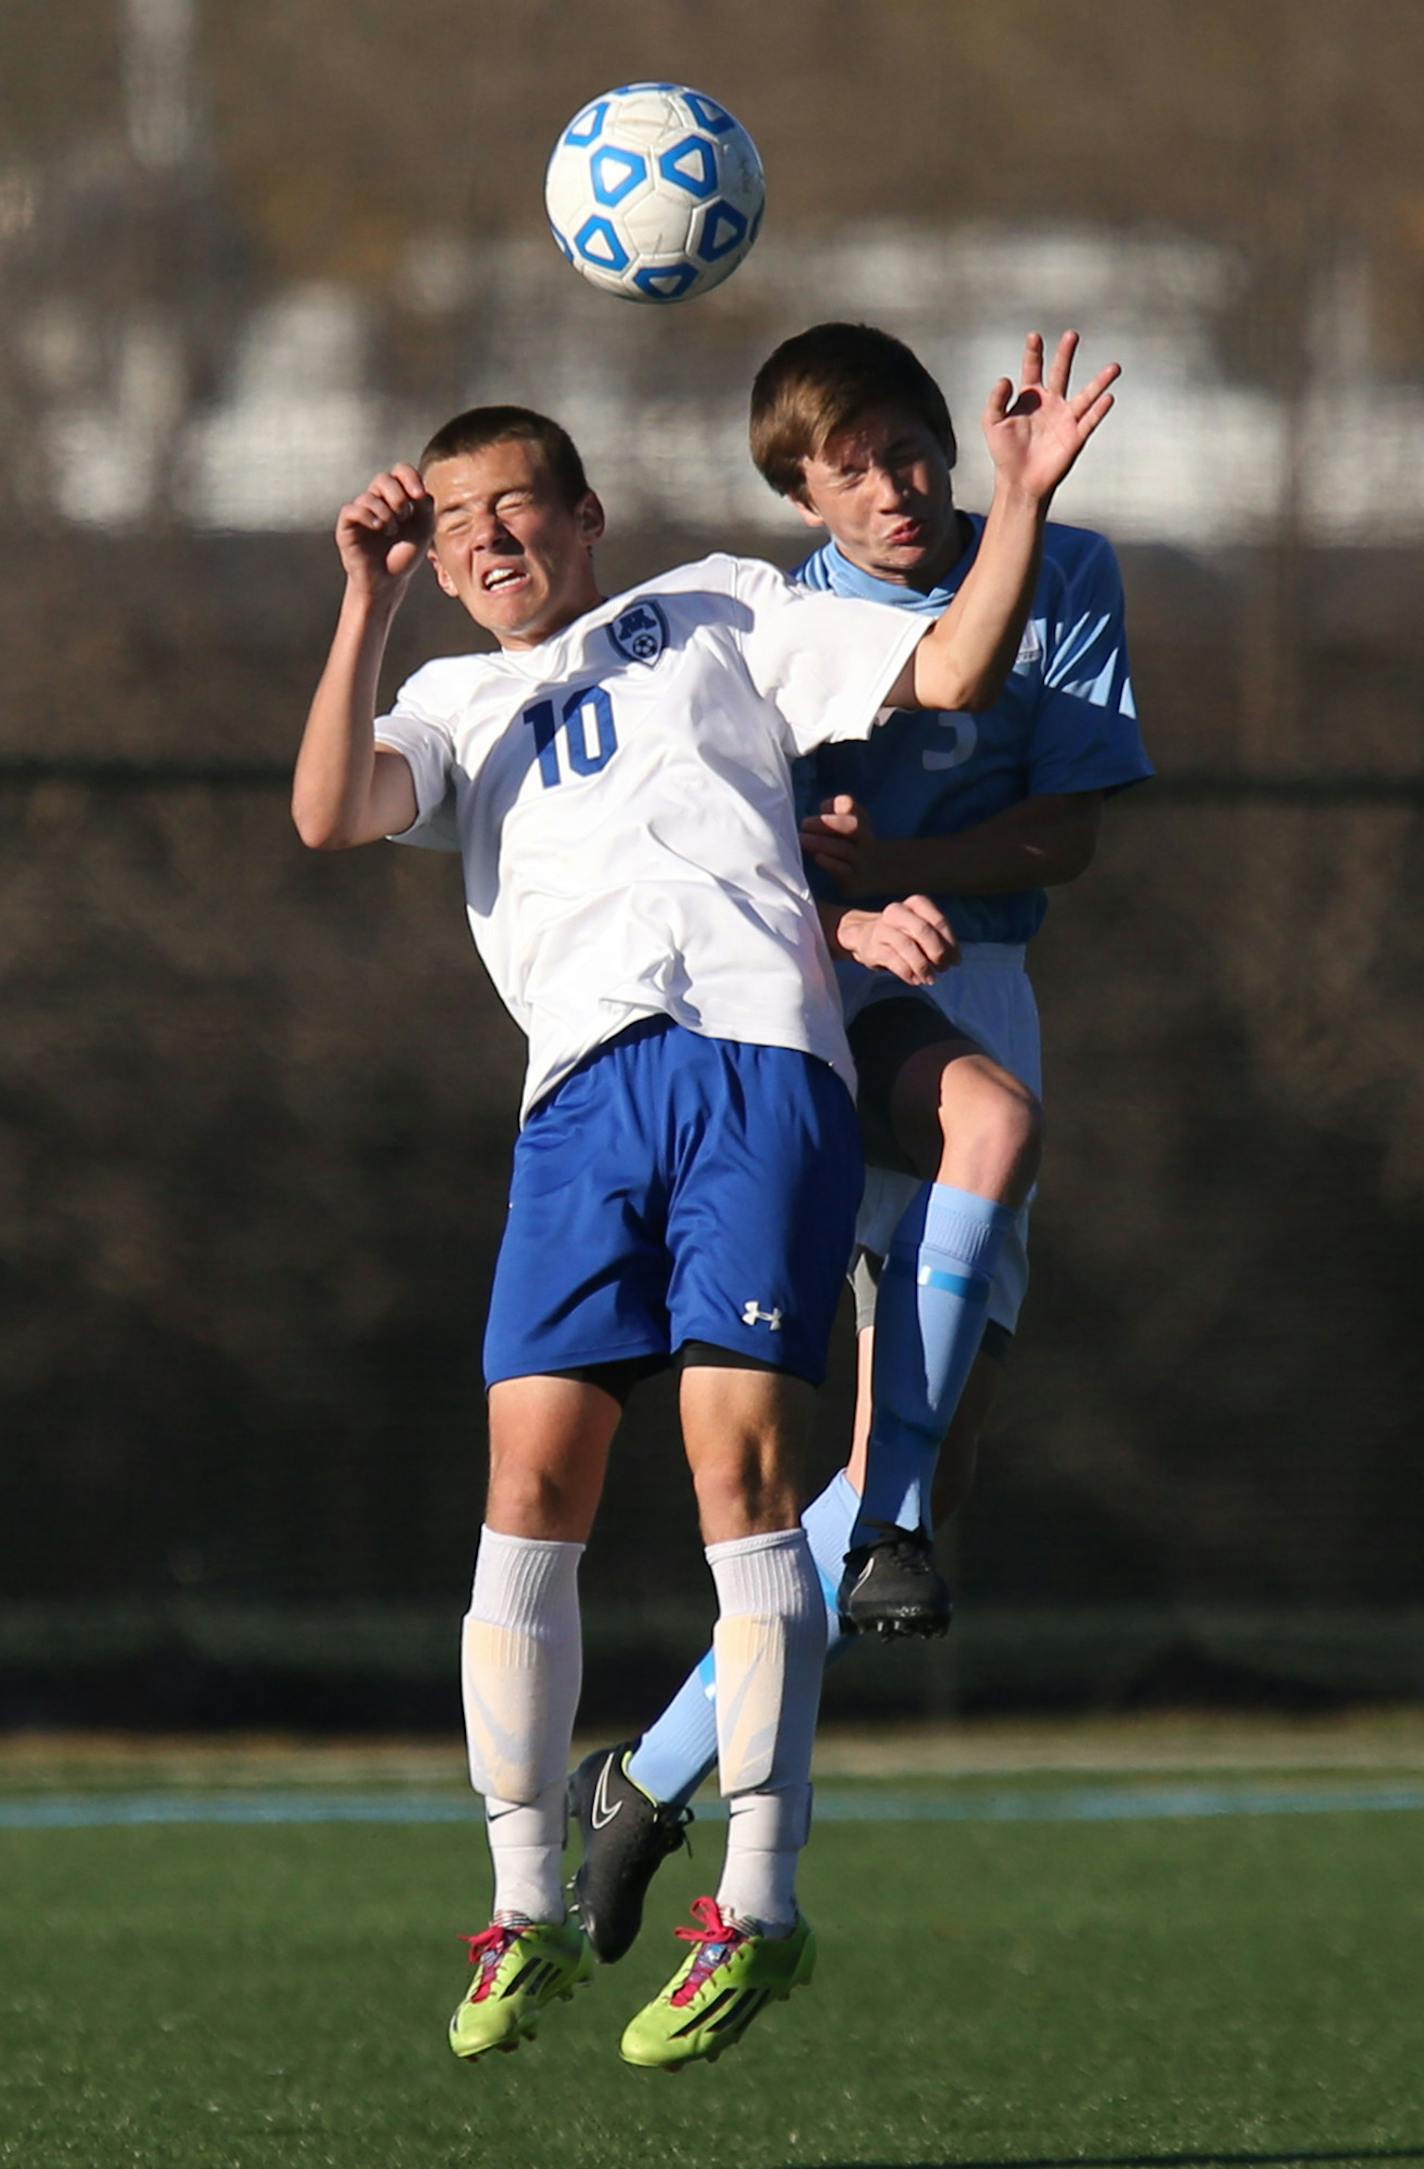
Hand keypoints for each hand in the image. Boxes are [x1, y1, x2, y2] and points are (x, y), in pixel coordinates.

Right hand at [336, 463, 434, 598]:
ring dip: (386, 514)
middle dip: (398, 496)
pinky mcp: (347, 525)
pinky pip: (353, 509)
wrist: (388, 581)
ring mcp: (361, 511)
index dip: (409, 477)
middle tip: (405, 517)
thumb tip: (420, 489)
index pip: (399, 471)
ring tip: (391, 532)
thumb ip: (426, 506)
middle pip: (383, 479)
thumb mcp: (423, 529)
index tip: (419, 496)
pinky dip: (368, 516)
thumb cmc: (405, 555)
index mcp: (396, 497)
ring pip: (369, 496)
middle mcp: (376, 500)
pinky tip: (378, 528)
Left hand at [800, 794, 889, 899]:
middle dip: (829, 823)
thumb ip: (834, 815)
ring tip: (802, 839)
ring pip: (844, 849)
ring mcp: (860, 861)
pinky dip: (831, 863)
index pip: (852, 807)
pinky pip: (844, 871)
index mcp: (861, 822)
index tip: (822, 807)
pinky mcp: (854, 881)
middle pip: (853, 826)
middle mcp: (864, 840)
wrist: (876, 874)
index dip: (838, 805)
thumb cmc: (850, 845)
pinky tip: (818, 858)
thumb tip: (824, 807)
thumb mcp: (845, 828)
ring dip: (821, 842)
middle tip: (805, 824)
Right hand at [835, 896, 957, 985]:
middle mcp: (897, 911)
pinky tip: (916, 980)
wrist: (866, 936)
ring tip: (931, 979)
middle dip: (937, 952)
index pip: (938, 921)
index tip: (955, 960)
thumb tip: (954, 959)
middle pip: (923, 930)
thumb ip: (939, 940)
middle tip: (944, 968)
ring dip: (924, 966)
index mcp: (915, 904)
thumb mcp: (922, 930)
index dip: (950, 943)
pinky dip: (909, 973)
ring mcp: (883, 929)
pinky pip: (895, 961)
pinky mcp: (874, 948)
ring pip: (908, 946)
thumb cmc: (903, 934)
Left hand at [982, 332, 1118, 504]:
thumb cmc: (1005, 452)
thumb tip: (1005, 379)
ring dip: (1100, 382)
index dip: (1033, 352)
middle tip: (1071, 335)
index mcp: (1031, 396)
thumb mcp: (992, 423)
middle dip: (1065, 354)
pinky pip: (1090, 421)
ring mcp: (1065, 418)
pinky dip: (1099, 410)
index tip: (1033, 336)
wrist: (1019, 481)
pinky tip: (1108, 398)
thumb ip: (996, 401)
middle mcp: (1051, 402)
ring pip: (1086, 395)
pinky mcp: (1075, 437)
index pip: (1033, 368)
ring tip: (1114, 367)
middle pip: (1061, 372)